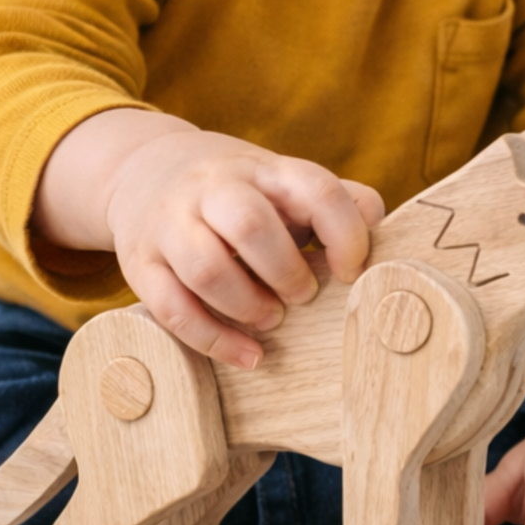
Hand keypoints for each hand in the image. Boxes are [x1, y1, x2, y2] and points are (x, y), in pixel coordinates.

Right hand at [34, 110, 383, 369]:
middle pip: (251, 226)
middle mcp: (215, 188)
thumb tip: (384, 231)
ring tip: (271, 321)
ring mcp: (172, 223)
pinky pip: (171, 308)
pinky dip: (213, 340)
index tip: (351, 271)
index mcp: (265, 169)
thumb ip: (338, 201)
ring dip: (248, 306)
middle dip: (286, 272)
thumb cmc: (240, 189)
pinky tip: (246, 356)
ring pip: (206, 268)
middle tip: (303, 297)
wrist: (145, 168)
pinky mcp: (141, 262)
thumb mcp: (284, 181)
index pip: (315, 189)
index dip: (344, 234)